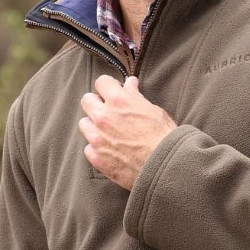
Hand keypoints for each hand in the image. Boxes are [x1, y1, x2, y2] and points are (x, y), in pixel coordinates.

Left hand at [79, 75, 178, 190]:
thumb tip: (130, 84)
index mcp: (119, 101)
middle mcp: (104, 117)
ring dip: (94, 125)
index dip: (108, 86)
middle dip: (97, 103)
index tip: (113, 91)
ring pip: (84, 124)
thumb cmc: (164, 138)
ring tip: (108, 132)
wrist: (165, 167)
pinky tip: (110, 150)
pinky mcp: (97, 158)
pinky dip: (97, 148)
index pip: (101, 82)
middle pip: (87, 100)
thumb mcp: (154, 110)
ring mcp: (97, 138)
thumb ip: (136, 97)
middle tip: (109, 111)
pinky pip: (88, 148)